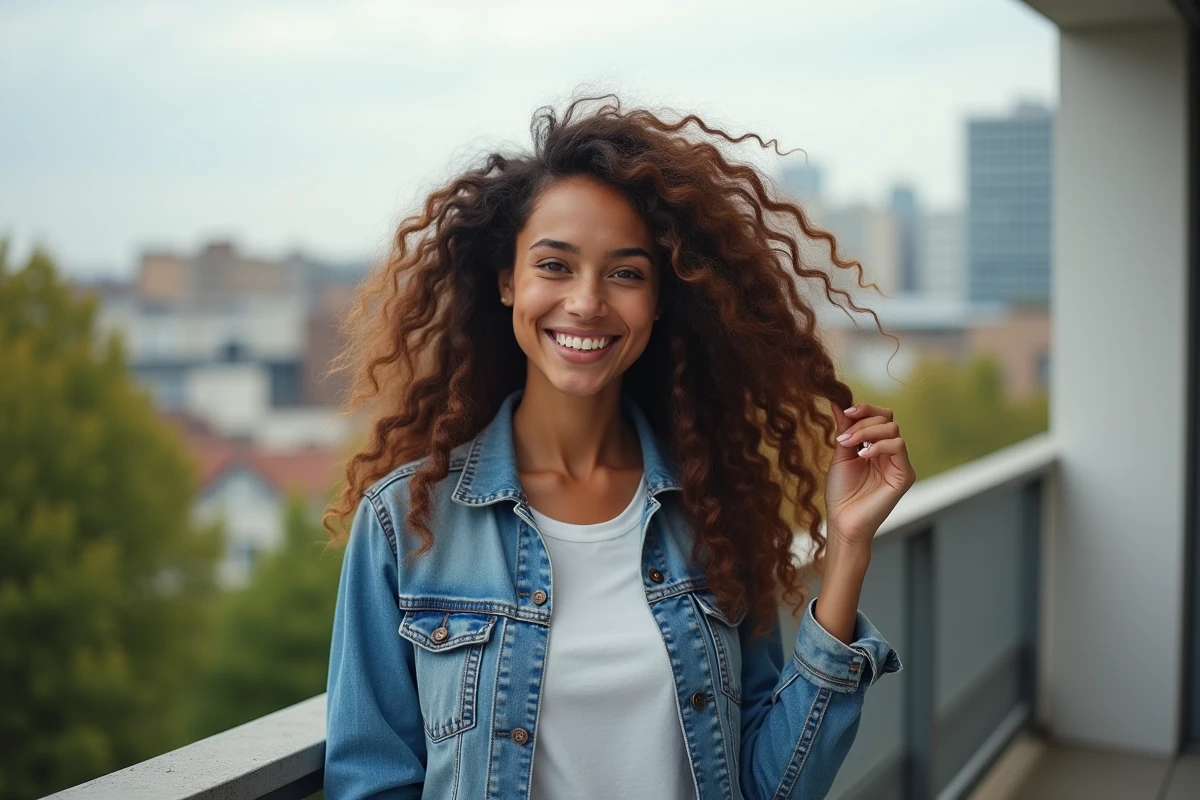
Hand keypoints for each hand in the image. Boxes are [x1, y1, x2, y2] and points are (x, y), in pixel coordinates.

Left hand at [824, 403, 916, 549]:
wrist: (843, 522)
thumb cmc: (841, 494)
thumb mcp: (841, 456)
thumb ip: (845, 430)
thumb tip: (838, 403)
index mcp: (877, 448)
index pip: (880, 417)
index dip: (865, 410)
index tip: (845, 411)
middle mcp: (891, 454)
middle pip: (888, 419)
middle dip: (864, 420)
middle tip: (845, 435)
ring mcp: (900, 464)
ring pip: (892, 429)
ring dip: (867, 431)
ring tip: (848, 444)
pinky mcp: (905, 475)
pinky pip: (898, 446)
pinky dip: (878, 445)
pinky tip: (863, 456)